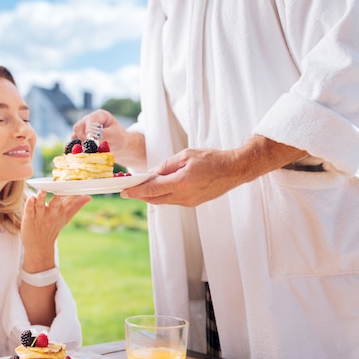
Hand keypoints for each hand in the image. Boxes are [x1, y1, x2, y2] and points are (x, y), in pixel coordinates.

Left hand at [21, 190, 90, 270]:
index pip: (69, 201)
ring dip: (41, 198)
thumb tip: (89, 197)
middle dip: (58, 196)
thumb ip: (76, 206)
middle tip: (61, 189)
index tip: (78, 185)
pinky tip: (31, 197)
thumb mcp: (66, 218)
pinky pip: (29, 210)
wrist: (39, 246)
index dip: (73, 194)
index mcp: (61, 212)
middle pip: (55, 202)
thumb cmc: (52, 228)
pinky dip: (29, 204)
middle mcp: (51, 213)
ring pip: (40, 204)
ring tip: (42, 191)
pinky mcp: (29, 218)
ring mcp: (39, 216)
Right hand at [73, 110, 145, 169]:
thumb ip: (102, 134)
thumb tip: (90, 138)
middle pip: (78, 127)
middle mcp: (89, 121)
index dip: (88, 131)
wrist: (120, 147)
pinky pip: (74, 144)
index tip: (92, 141)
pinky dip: (77, 150)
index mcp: (99, 115)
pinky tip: (83, 154)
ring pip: (74, 136)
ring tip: (90, 151)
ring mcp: (83, 130)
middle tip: (91, 147)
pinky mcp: (80, 139)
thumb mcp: (114, 135)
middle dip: (82, 138)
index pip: (89, 120)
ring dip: (79, 145)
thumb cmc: (119, 138)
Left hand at [119, 136, 307, 205]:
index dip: (136, 190)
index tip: (124, 190)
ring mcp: (189, 202)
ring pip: (162, 201)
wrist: (234, 170)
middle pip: (154, 199)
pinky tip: (157, 189)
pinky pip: (172, 201)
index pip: (152, 189)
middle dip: (139, 195)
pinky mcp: (193, 203)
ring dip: (150, 196)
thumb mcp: (186, 155)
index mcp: (181, 183)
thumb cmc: (212, 159)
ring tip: (139, 188)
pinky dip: (162, 196)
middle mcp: (184, 197)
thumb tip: (152, 172)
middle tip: (126, 190)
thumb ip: (167, 165)